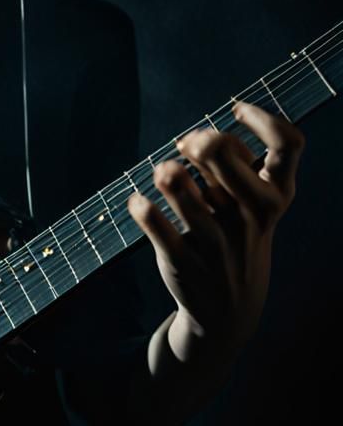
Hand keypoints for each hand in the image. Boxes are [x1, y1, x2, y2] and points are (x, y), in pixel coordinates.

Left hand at [127, 101, 303, 356]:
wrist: (228, 314)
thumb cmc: (236, 238)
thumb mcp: (249, 207)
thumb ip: (229, 169)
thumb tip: (192, 138)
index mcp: (274, 198)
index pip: (288, 144)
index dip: (262, 117)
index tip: (237, 110)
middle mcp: (250, 217)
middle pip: (222, 152)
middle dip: (198, 139)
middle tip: (187, 146)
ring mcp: (218, 242)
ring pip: (183, 187)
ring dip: (166, 172)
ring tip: (164, 174)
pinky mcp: (185, 262)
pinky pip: (154, 223)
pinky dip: (140, 207)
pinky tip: (138, 202)